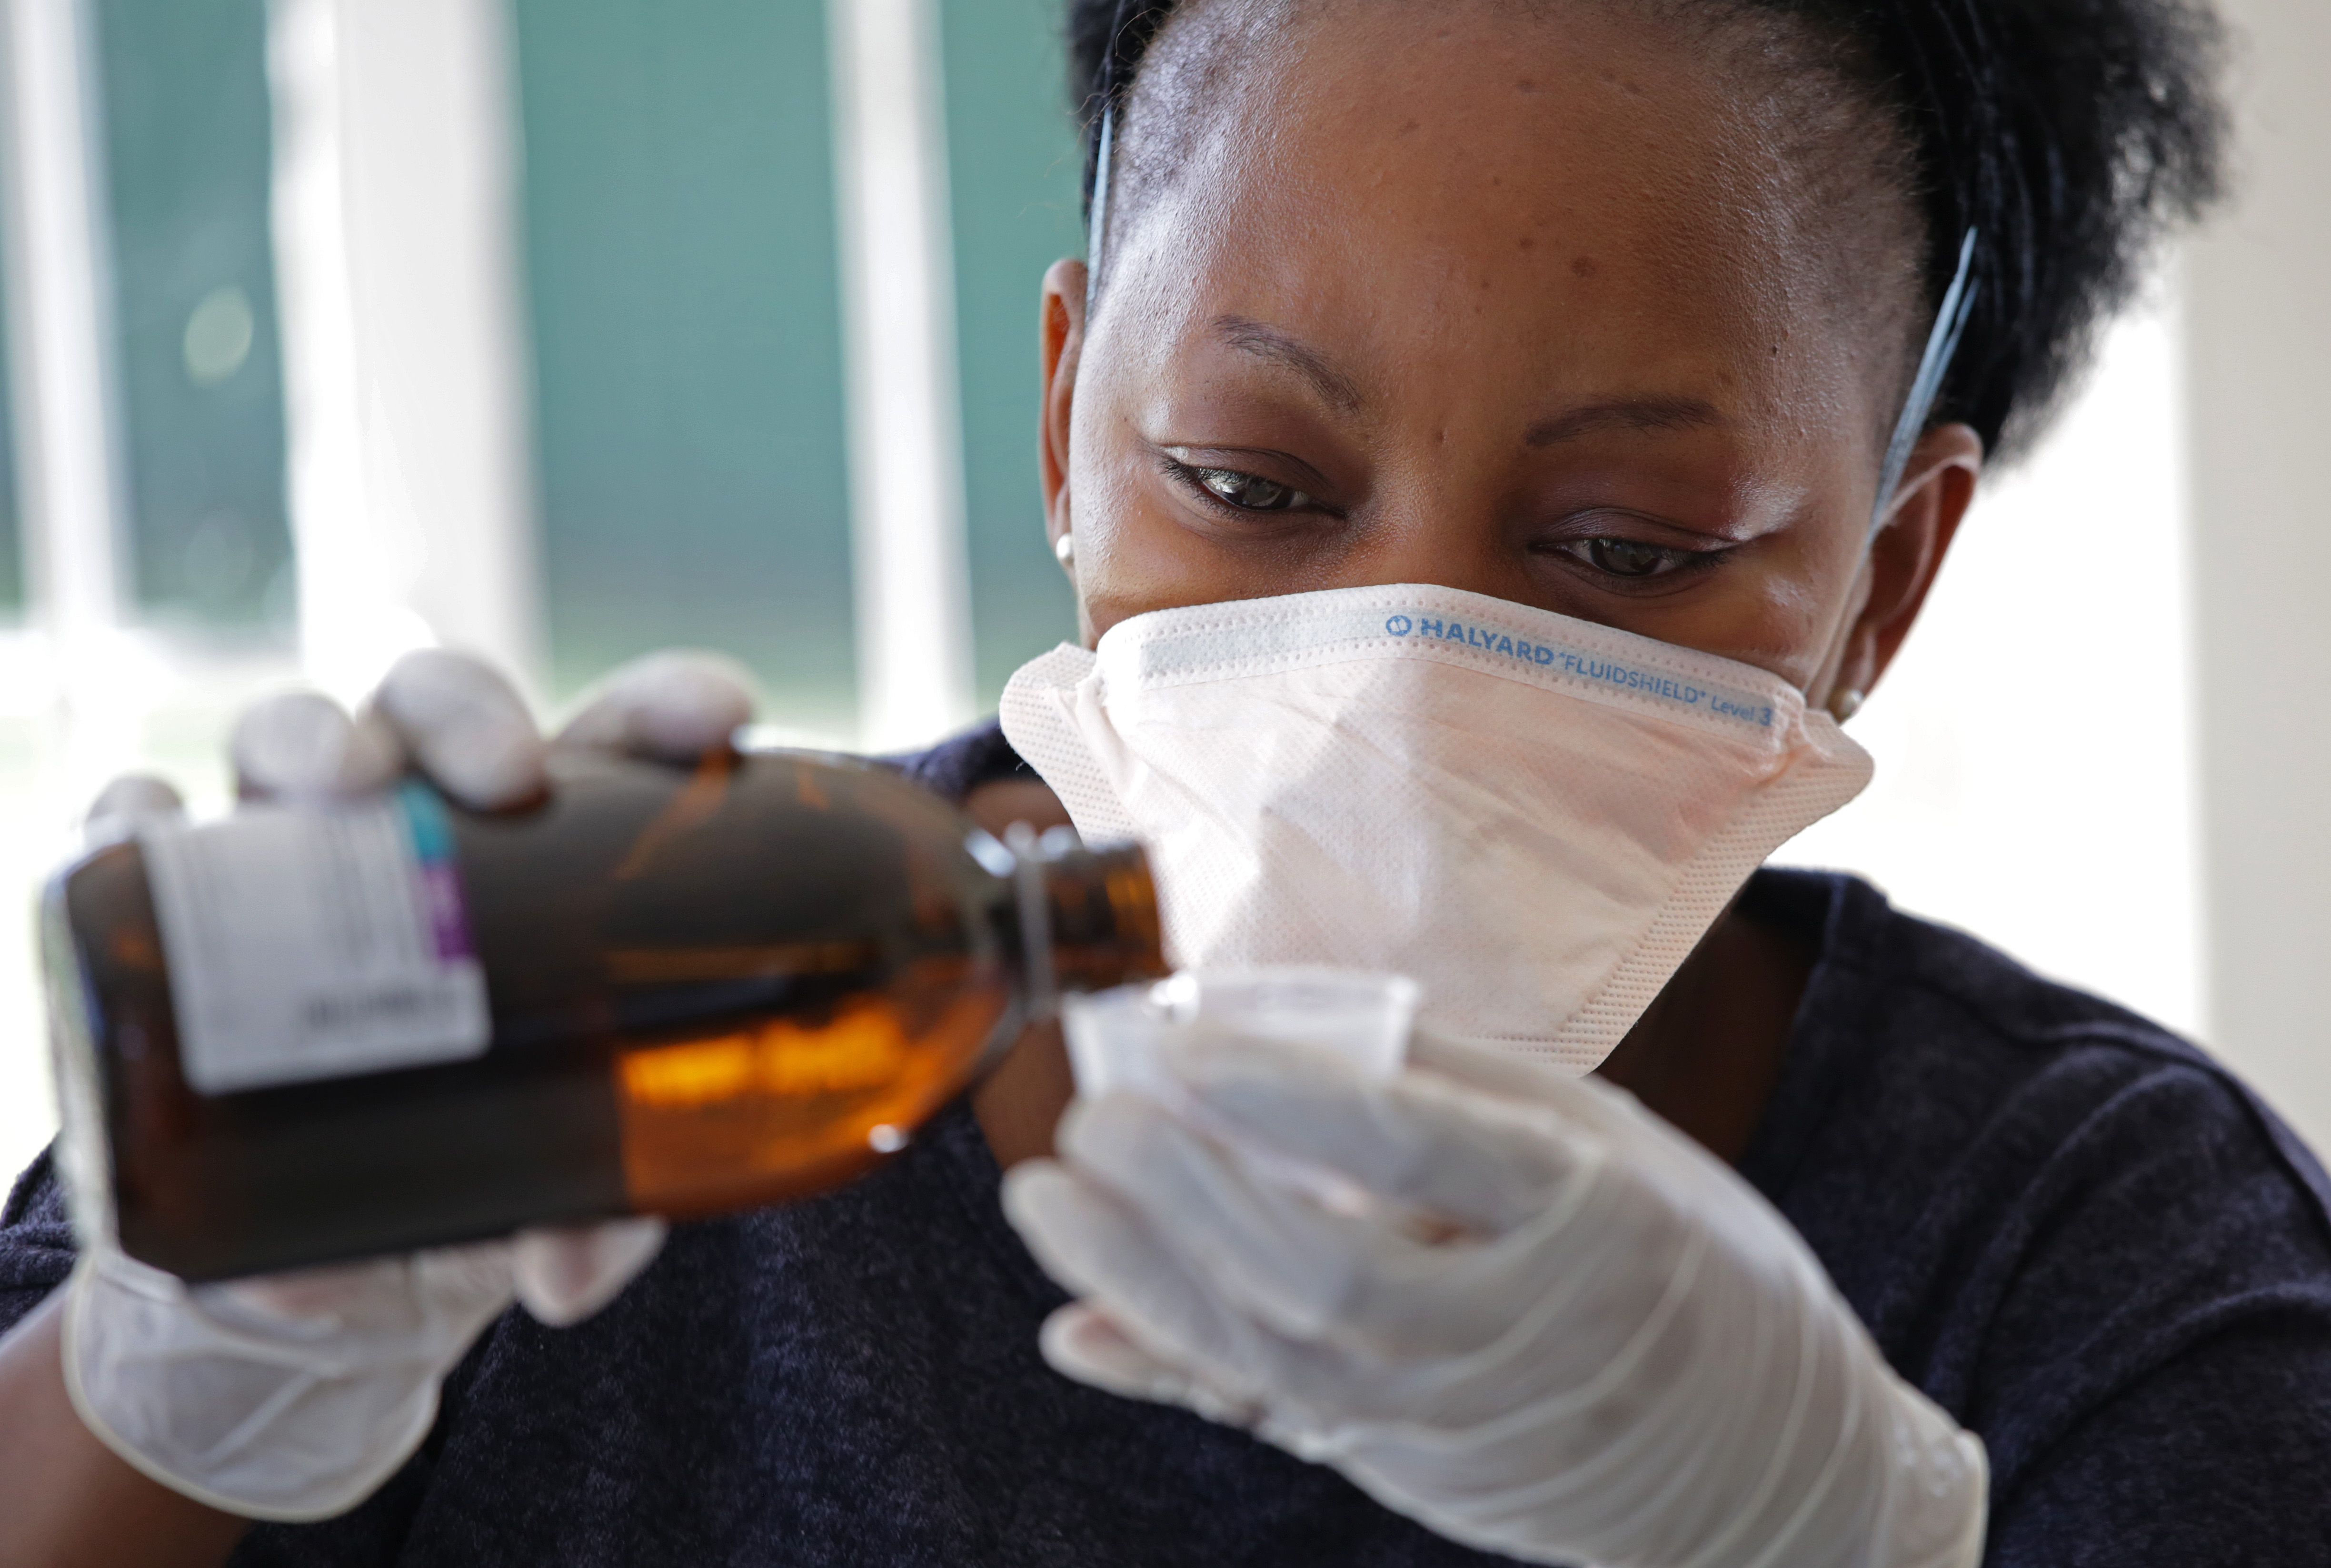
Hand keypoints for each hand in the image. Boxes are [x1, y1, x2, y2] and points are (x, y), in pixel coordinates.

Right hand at [60, 647, 756, 1520]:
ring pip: (290, 735)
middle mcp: (415, 823)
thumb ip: (592, 1224)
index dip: (665, 705)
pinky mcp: (174, 914)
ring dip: (313, 739)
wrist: (322, 1271)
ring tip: (339, 791)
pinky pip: (132, 833)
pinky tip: (152, 821)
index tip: (721, 711)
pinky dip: (135, 817)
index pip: (615, 739)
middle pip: (438, 706)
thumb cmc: (477, 1171)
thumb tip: (571, 1270)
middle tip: (506, 776)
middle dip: (469, 714)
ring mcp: (289, 858)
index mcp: (547, 850)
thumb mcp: (550, 1191)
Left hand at [1004, 1018, 1986, 1567]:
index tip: (1178, 1035)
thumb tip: (1287, 1019)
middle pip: (1323, 1267)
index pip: (1415, 1147)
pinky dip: (1170, 1376)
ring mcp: (1461, 1418)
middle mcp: (1521, 1326)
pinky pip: (1276, 1423)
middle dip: (1183, 1192)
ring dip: (1145, 1278)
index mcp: (1590, 1213)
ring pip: (1278, 1357)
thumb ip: (1458, 1085)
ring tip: (1045, 1200)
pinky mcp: (1415, 1469)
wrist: (1781, 1472)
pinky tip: (1079, 1332)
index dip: (1282, 1091)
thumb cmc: (1696, 1266)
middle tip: (1089, 1112)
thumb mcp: (1614, 1143)